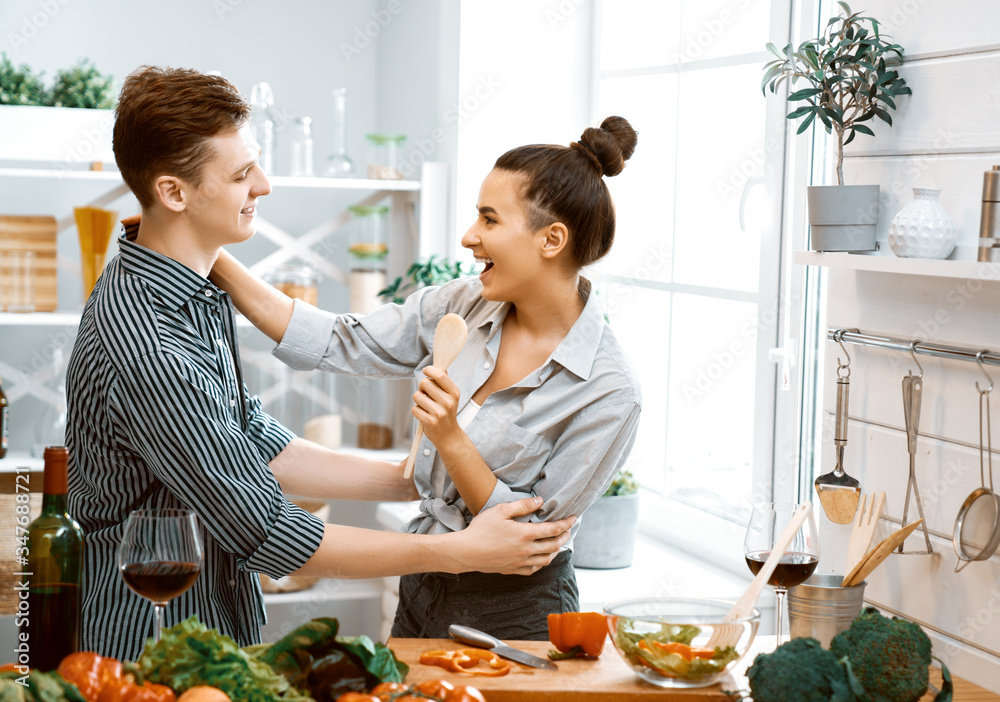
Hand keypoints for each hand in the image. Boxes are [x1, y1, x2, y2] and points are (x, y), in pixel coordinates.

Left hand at [413, 366, 461, 445]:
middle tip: (426, 394)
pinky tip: (424, 415)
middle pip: (424, 383)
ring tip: (425, 405)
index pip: (440, 375)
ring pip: (417, 395)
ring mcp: (439, 412)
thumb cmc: (447, 412)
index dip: (429, 370)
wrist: (448, 435)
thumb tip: (439, 365)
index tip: (426, 371)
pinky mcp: (430, 422)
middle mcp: (448, 402)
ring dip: (418, 400)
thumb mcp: (451, 396)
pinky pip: (414, 408)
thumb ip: (445, 381)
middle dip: (422, 387)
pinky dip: (417, 411)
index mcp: (454, 393)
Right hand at [451, 497, 574, 574]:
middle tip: (568, 530)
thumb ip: (522, 505)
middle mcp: (526, 550)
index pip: (554, 529)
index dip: (566, 523)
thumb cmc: (481, 529)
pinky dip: (542, 563)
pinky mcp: (513, 569)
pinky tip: (541, 557)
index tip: (573, 518)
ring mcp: (520, 562)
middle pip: (554, 545)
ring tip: (558, 543)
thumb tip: (540, 501)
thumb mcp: (501, 510)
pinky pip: (534, 569)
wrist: (466, 552)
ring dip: (556, 551)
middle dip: (564, 537)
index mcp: (525, 534)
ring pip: (546, 560)